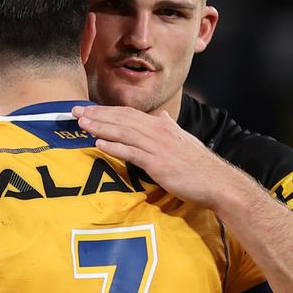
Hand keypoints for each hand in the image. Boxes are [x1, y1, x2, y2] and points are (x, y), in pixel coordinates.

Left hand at [72, 105, 245, 210]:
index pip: (128, 114)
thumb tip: (164, 117)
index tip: (87, 109)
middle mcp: (158, 131)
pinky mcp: (158, 163)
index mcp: (161, 126)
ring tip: (82, 124)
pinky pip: (132, 152)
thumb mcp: (184, 140)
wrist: (218, 182)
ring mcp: (157, 147)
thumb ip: (170, 127)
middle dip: (96, 115)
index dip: (106, 110)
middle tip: (74, 112)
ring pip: (123, 132)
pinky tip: (99, 143)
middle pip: (121, 119)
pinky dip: (115, 147)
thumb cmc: (199, 164)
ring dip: (100, 127)